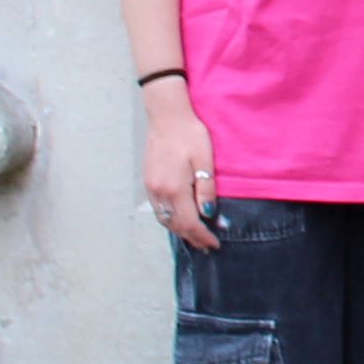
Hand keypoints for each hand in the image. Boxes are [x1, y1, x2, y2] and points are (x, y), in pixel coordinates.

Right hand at [140, 87, 221, 252]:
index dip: (203, 236)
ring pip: (165, 220)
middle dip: (193, 238)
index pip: (190, 223)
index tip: (215, 244)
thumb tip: (209, 215)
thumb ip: (206, 190)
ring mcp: (151, 188)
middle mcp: (159, 192)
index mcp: (174, 188)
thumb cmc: (190, 134)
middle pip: (176, 225)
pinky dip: (170, 220)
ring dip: (180, 231)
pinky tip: (180, 219)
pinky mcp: (148, 182)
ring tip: (196, 237)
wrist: (167, 117)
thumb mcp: (204, 160)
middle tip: (207, 246)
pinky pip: (158, 210)